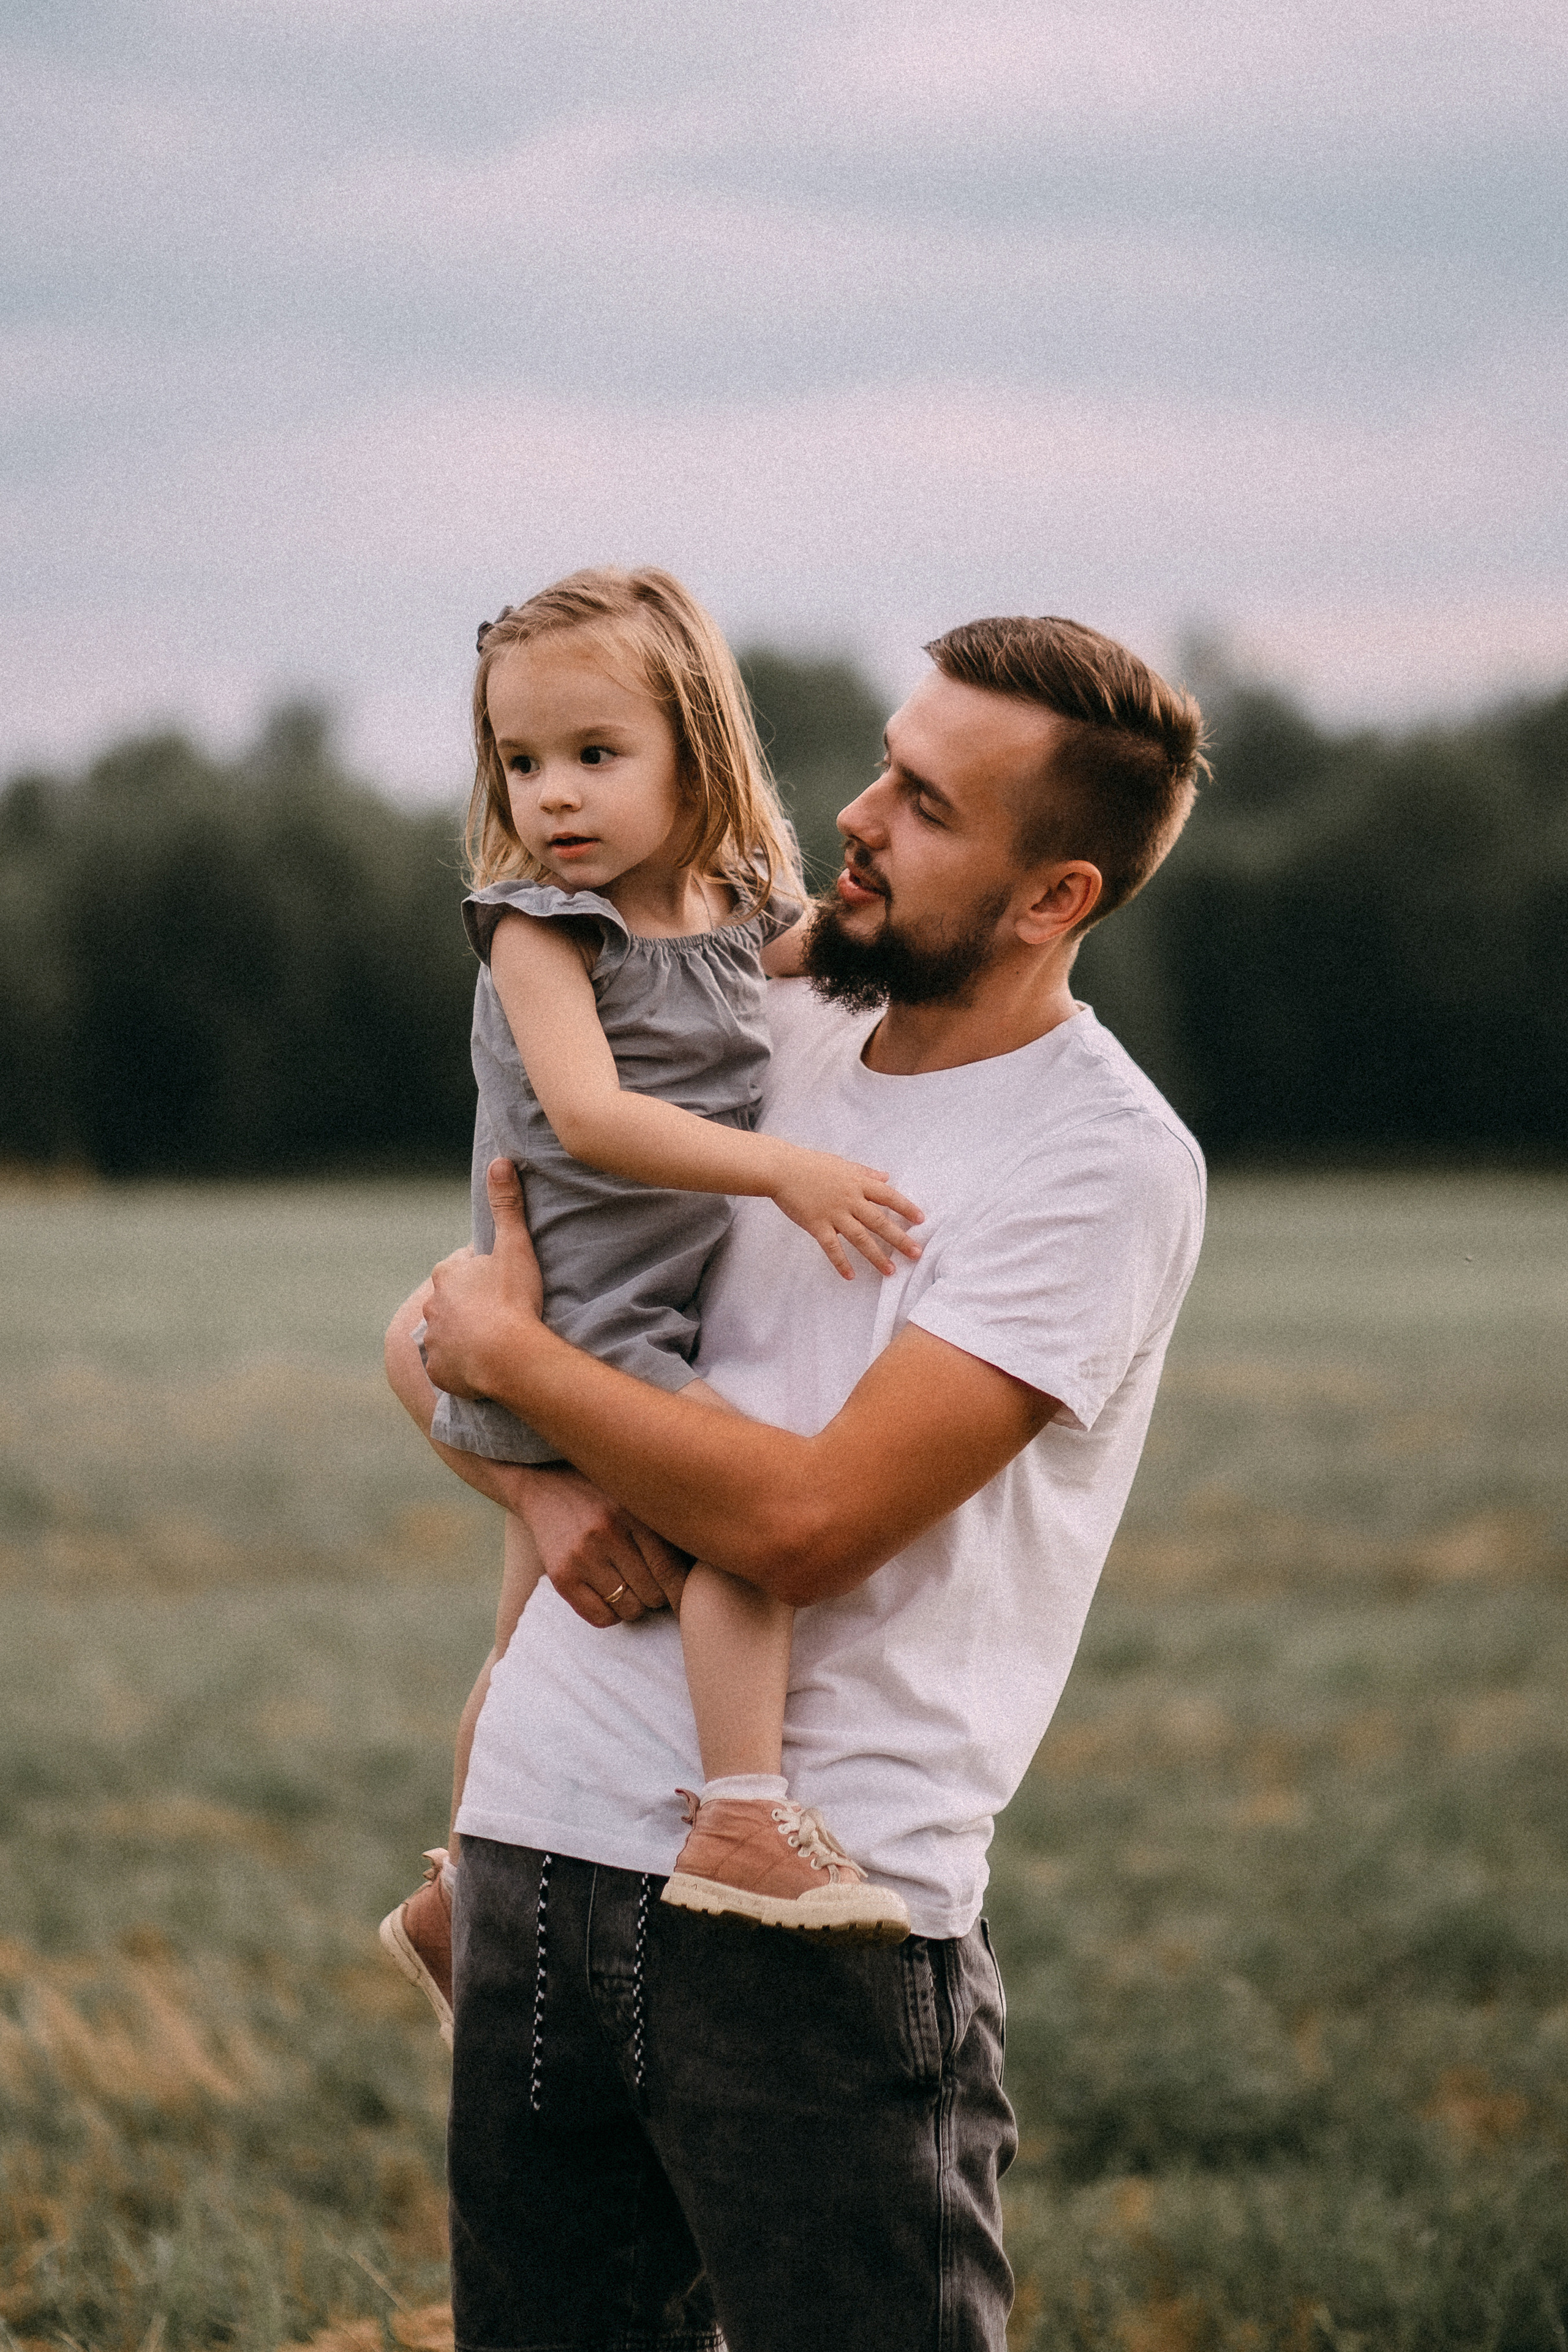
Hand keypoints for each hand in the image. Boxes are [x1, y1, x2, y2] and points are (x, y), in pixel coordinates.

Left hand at [422, 1160, 543, 1395]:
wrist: (507, 1356)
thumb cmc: (512, 1299)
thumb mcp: (514, 1246)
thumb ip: (506, 1205)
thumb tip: (499, 1161)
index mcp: (446, 1273)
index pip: (464, 1267)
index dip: (485, 1274)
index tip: (505, 1284)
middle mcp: (431, 1304)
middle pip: (453, 1300)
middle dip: (472, 1304)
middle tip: (503, 1312)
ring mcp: (433, 1339)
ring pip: (448, 1332)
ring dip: (465, 1334)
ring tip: (494, 1341)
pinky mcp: (438, 1370)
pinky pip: (447, 1365)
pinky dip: (460, 1365)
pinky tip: (481, 1365)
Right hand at [503, 1463, 689, 1627]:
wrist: (545, 1486)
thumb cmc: (604, 1495)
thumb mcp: (637, 1497)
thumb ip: (666, 1526)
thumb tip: (708, 1562)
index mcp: (633, 1512)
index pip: (670, 1570)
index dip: (683, 1594)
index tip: (690, 1602)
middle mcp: (607, 1533)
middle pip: (652, 1593)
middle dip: (658, 1595)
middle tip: (654, 1584)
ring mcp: (582, 1556)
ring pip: (629, 1609)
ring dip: (636, 1605)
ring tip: (631, 1586)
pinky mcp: (561, 1576)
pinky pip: (600, 1618)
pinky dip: (612, 1614)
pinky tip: (611, 1595)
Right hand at [771, 1144, 923, 1280]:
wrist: (781, 1169)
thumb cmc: (811, 1164)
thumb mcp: (842, 1164)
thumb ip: (865, 1172)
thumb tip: (886, 1177)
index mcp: (858, 1183)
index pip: (888, 1197)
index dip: (906, 1208)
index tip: (921, 1220)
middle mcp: (850, 1199)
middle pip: (879, 1221)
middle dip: (900, 1239)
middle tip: (916, 1253)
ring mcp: (833, 1214)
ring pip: (860, 1238)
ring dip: (877, 1256)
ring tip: (891, 1271)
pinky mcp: (817, 1225)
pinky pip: (832, 1248)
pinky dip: (841, 1263)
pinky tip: (850, 1277)